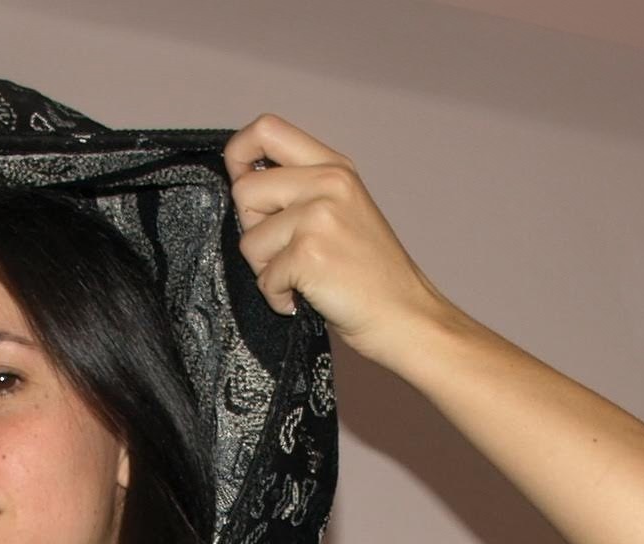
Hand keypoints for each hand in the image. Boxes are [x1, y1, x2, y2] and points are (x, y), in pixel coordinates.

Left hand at [223, 114, 456, 368]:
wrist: (404, 314)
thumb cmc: (372, 274)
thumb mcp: (345, 210)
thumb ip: (303, 190)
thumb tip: (246, 185)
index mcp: (334, 167)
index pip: (267, 130)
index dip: (239, 154)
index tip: (242, 181)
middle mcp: (327, 183)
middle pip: (245, 190)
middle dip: (252, 229)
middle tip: (285, 251)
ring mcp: (318, 217)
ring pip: (249, 240)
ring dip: (267, 270)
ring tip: (303, 277)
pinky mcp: (308, 254)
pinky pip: (264, 278)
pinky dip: (278, 298)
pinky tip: (308, 297)